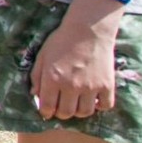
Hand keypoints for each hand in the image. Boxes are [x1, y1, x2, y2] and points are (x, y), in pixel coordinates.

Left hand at [30, 8, 121, 122]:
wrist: (89, 30)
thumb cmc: (62, 41)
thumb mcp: (42, 56)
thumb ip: (36, 76)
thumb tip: (34, 94)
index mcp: (52, 79)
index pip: (47, 107)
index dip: (46, 112)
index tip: (47, 112)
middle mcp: (71, 86)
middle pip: (66, 113)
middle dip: (61, 113)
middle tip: (62, 107)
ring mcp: (91, 86)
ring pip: (85, 112)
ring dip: (79, 111)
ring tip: (77, 103)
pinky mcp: (107, 85)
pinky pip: (105, 106)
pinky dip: (99, 106)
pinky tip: (94, 99)